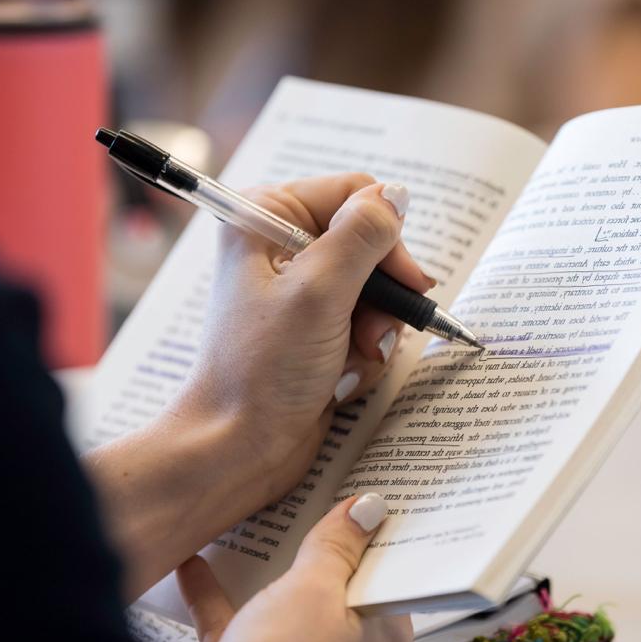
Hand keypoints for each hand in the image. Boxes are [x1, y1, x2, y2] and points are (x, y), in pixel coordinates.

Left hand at [178, 173, 432, 494]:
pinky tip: (342, 377)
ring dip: (376, 330)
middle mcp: (282, 246)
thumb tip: (396, 196)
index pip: (355, 195)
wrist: (238, 446)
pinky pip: (366, 326)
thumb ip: (362, 237)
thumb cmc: (261, 370)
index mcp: (267, 217)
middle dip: (382, 294)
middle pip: (371, 244)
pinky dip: (365, 353)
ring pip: (376, 290)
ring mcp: (300, 292)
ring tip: (353, 359)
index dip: (385, 237)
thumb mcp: (319, 293)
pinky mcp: (314, 331)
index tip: (402, 280)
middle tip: (373, 331)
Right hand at [179, 494, 411, 641]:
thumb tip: (368, 508)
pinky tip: (192, 564)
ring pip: (285, 606)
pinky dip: (218, 598)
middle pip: (334, 584)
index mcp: (381, 630)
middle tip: (304, 494)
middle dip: (315, 544)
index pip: (385, 568)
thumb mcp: (315, 587)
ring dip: (263, 569)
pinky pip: (240, 627)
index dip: (372, 530)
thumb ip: (338, 545)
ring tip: (249, 522)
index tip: (360, 492)